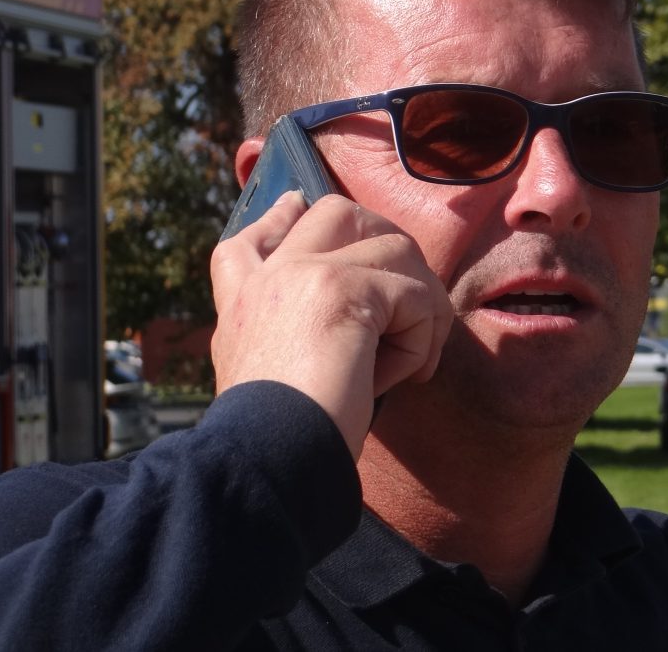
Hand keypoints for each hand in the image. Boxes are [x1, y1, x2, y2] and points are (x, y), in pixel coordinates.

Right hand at [209, 192, 451, 459]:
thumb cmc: (278, 440)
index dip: (279, 218)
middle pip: (336, 213)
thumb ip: (288, 336)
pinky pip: (416, 296)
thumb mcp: (263, 379)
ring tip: (410, 361)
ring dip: (419, 306)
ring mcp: (305, 273)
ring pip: (395, 249)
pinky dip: (423, 341)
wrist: (266, 462)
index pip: (253, 238)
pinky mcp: (344, 290)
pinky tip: (403, 379)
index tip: (293, 205)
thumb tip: (353, 321)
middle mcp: (269, 276)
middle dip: (387, 244)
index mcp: (244, 301)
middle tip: (411, 300)